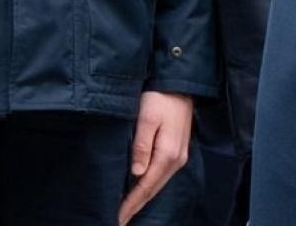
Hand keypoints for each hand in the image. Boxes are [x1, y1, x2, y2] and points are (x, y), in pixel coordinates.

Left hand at [118, 91, 192, 224]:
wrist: (179, 83)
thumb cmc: (159, 98)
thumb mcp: (147, 118)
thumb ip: (141, 146)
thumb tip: (136, 174)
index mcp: (167, 155)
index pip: (145, 187)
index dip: (130, 205)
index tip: (116, 218)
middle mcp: (176, 160)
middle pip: (152, 190)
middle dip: (135, 206)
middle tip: (118, 220)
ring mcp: (179, 156)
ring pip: (157, 184)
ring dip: (142, 198)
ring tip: (126, 209)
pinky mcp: (177, 150)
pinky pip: (161, 175)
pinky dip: (149, 186)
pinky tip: (139, 189)